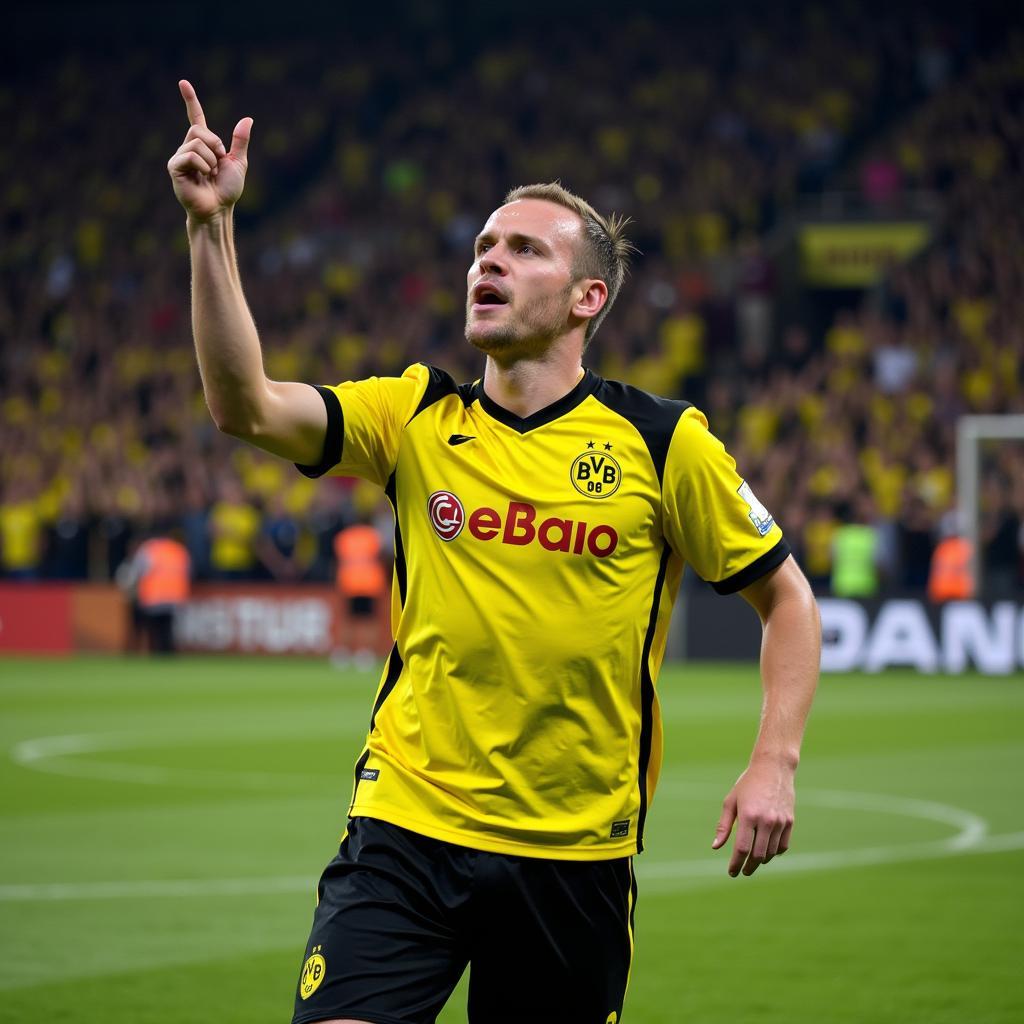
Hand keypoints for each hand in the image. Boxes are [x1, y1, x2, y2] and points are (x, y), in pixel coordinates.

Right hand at [167, 80, 251, 222]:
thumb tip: (248, 119)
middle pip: (199, 130)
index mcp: (203, 145)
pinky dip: (203, 166)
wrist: (218, 209)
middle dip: (215, 146)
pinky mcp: (174, 167)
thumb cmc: (227, 190)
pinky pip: (191, 155)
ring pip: (197, 143)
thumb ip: (240, 141)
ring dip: (211, 160)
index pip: (196, 118)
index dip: (190, 101)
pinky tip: (202, 178)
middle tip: (217, 166)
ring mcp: (180, 157)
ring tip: (210, 175)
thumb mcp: (238, 163)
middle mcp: (188, 148)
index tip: (183, 83)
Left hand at [711, 759, 794, 876]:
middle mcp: (765, 820)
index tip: (731, 872)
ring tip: (752, 861)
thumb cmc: (747, 784)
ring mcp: (779, 822)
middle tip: (742, 871)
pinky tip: (766, 852)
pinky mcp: (789, 821)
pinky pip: (782, 846)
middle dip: (748, 867)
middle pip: (757, 855)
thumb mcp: (730, 801)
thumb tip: (715, 847)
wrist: (773, 768)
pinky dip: (774, 852)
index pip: (742, 849)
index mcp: (748, 815)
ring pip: (770, 853)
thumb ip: (724, 826)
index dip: (736, 864)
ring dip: (760, 861)